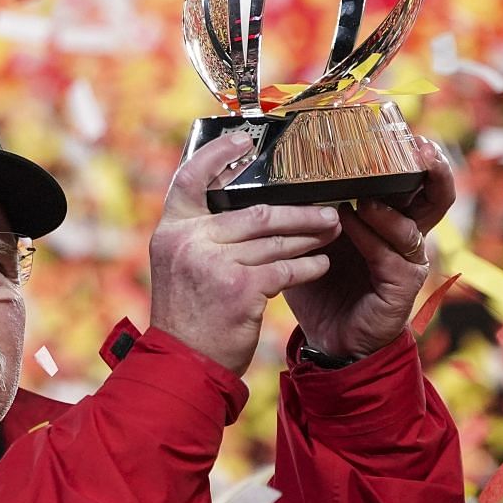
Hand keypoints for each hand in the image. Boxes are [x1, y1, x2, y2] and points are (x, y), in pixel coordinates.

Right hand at [149, 130, 342, 375]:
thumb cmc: (188, 317)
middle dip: (298, 211)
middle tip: (327, 209)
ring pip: (275, 239)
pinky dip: (307, 265)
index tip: (244, 138)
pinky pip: (285, 267)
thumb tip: (247, 211)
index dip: (217, 155)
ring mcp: (214, 262)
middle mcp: (189, 241)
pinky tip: (321, 263)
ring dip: (309, 236)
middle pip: (255, 211)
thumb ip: (203, 238)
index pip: (190, 179)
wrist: (183, 365)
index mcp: (171, 231)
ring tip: (331, 232)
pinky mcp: (240, 286)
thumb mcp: (181, 268)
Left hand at [284, 135, 456, 359]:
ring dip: (385, 208)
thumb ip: (307, 206)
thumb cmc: (320, 281)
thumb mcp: (312, 237)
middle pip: (435, 196)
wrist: (327, 336)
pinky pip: (391, 257)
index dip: (414, 154)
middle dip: (432, 169)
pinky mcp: (402, 287)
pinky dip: (371, 238)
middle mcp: (406, 235)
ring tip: (362, 195)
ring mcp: (408, 261)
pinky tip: (350, 224)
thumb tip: (276, 166)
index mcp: (388, 217)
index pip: (413, 179)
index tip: (403, 128)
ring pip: (411, 226)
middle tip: (419, 148)